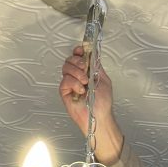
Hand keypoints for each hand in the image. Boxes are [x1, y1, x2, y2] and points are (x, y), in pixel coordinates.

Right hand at [59, 46, 123, 164]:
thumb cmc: (103, 102)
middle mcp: (76, 76)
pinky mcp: (64, 91)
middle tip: (85, 69)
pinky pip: (65, 81)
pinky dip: (74, 83)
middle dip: (77, 61)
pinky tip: (81, 90)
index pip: (78, 56)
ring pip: (66, 68)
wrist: (99, 116)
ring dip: (77, 73)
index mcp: (86, 71)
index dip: (78, 51)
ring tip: (85, 82)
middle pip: (69, 60)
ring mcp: (70, 83)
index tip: (81, 50)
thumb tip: (92, 52)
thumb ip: (96, 66)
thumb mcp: (103, 79)